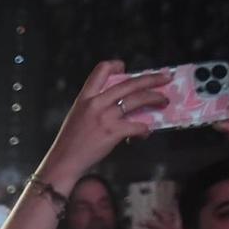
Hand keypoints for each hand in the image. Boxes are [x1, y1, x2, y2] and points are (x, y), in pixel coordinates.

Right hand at [38, 61, 168, 191]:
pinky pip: (138, 126)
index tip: (125, 69)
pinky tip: (145, 133)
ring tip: (164, 102)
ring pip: (138, 100)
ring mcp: (105, 117)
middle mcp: (96, 103)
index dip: (116, 66)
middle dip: (152, 78)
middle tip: (165, 78)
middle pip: (130, 83)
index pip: (101, 70)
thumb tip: (121, 102)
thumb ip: (95, 106)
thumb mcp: (77, 116)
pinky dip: (145, 129)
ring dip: (156, 99)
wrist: (63, 162)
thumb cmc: (70, 142)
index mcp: (85, 97)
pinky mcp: (113, 132)